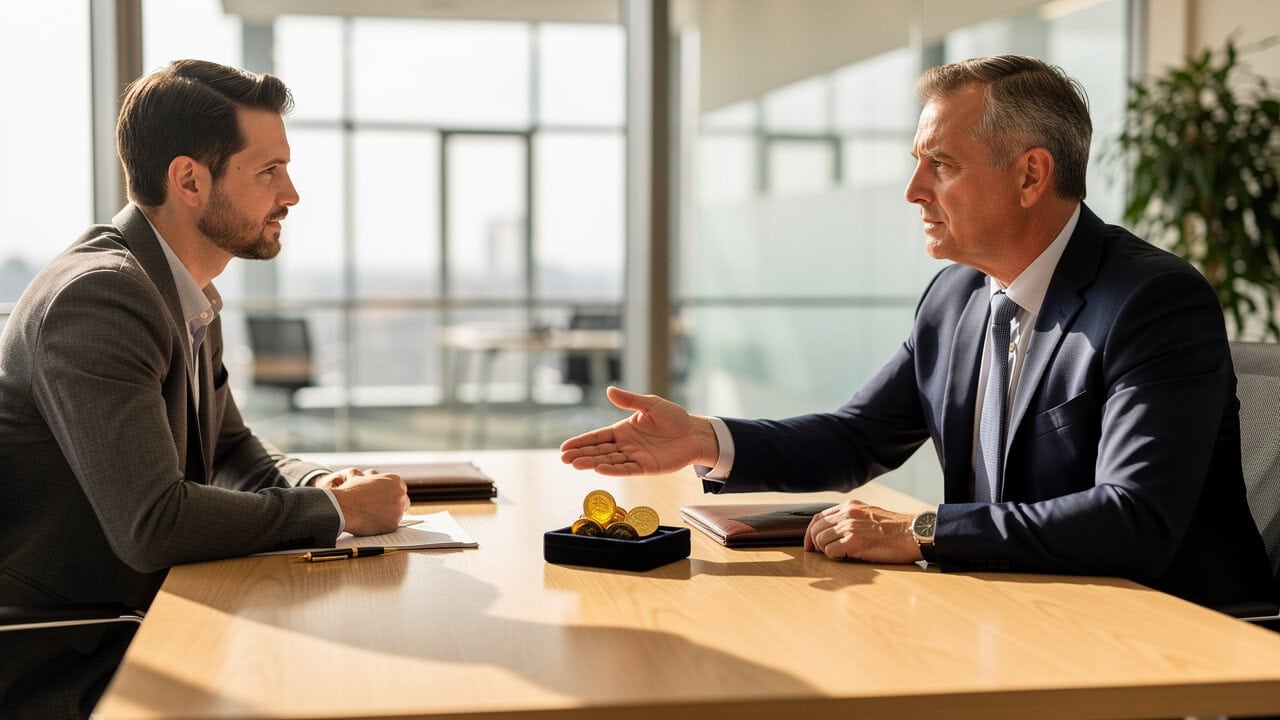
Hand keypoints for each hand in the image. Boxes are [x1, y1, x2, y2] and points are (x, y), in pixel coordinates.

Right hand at [324, 468, 409, 535]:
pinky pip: (392, 525)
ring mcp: (398, 509)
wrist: (344, 507)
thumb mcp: (362, 477)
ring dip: (390, 516)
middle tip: (382, 509)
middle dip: (395, 505)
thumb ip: (373, 477)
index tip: (386, 499)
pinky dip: (384, 526)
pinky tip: (373, 523)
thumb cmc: (350, 492)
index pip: (401, 488)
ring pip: (398, 514)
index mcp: (394, 480)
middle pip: (403, 501)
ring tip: (373, 516)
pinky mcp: (393, 524)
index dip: (392, 495)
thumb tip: (373, 474)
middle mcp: (400, 493)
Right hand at [559, 386, 718, 475]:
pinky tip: (599, 469)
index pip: (597, 437)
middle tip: (564, 458)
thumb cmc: (673, 417)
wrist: (694, 433)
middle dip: (581, 454)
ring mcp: (634, 457)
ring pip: (609, 461)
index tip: (565, 448)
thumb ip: (630, 400)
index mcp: (622, 430)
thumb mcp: (650, 404)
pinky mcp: (645, 467)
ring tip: (575, 464)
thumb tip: (609, 390)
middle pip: (599, 451)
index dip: (581, 442)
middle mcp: (625, 445)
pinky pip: (626, 469)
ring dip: (592, 463)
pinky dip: (613, 470)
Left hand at [803, 500, 920, 563]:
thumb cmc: (895, 529)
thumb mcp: (869, 514)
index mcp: (850, 506)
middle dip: (814, 543)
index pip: (818, 517)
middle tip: (822, 553)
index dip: (810, 532)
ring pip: (821, 540)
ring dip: (826, 551)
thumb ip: (851, 518)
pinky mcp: (854, 541)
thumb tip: (833, 531)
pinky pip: (831, 551)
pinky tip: (846, 557)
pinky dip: (835, 557)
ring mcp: (850, 527)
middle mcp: (847, 514)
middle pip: (816, 528)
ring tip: (841, 554)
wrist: (912, 533)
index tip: (810, 544)